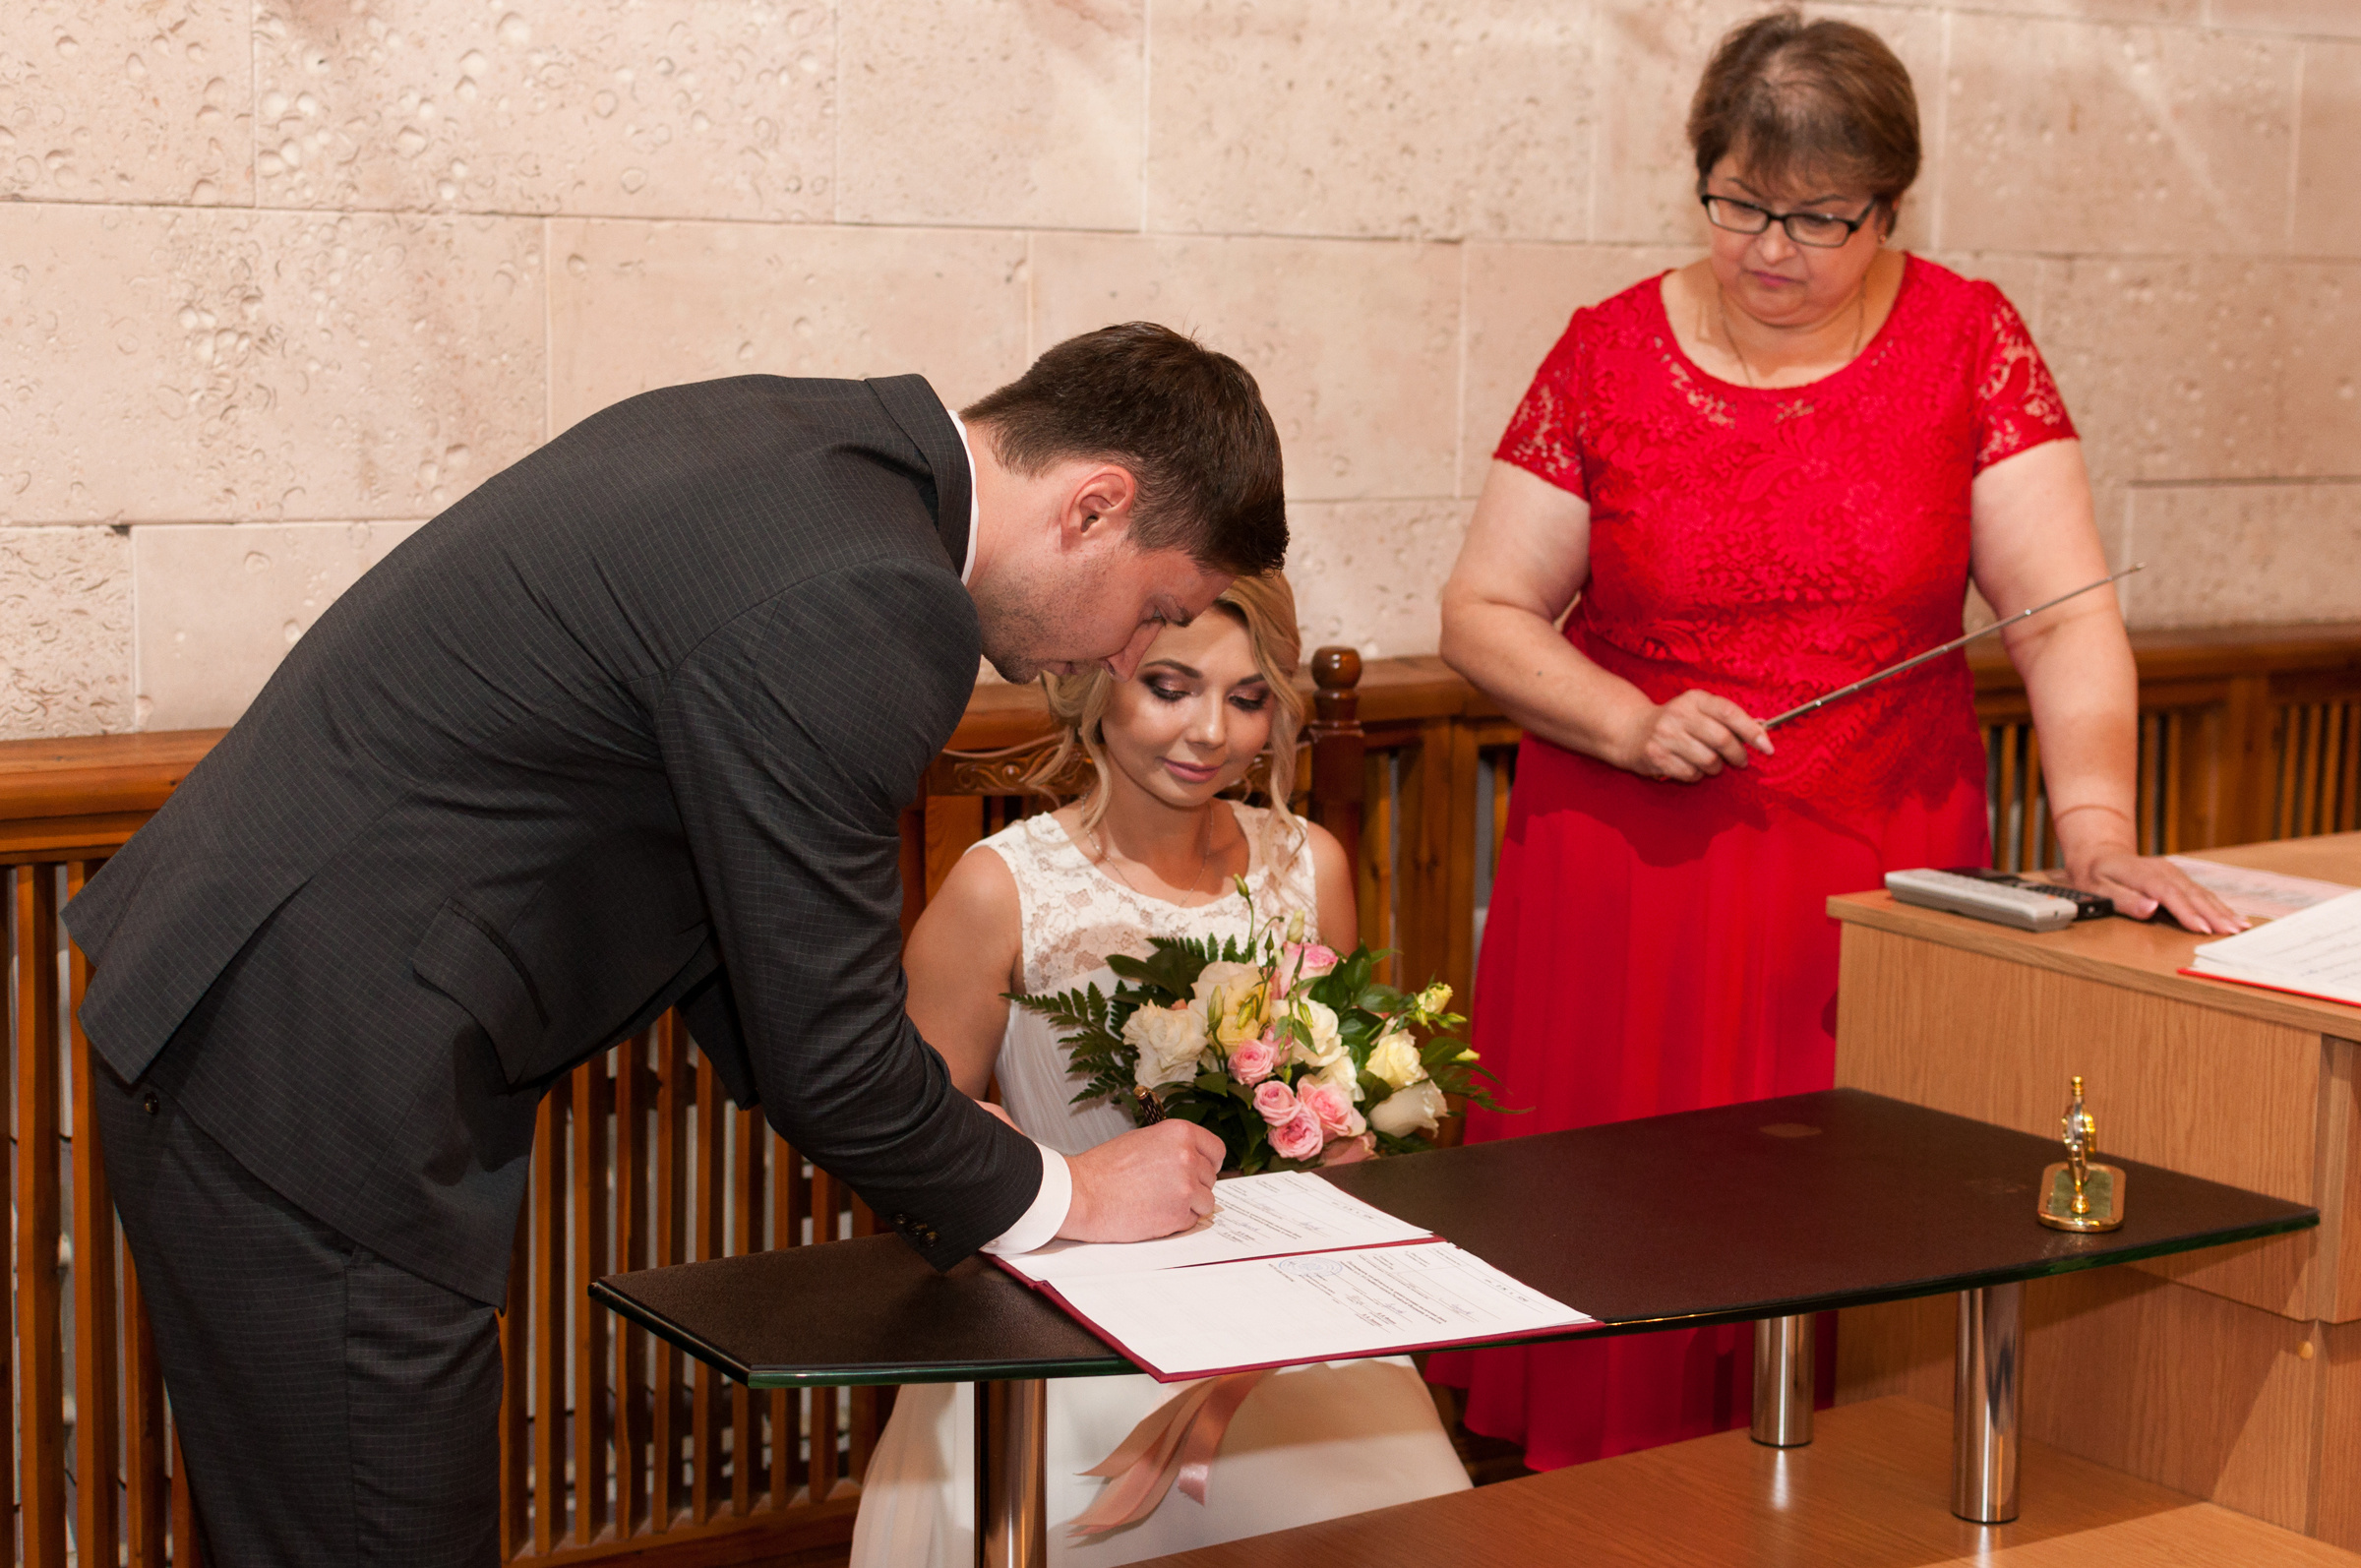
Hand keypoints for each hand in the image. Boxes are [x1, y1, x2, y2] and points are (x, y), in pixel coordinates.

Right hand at [1057, 1120, 1222, 1242]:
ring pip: (1206, 1201)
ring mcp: (1186, 1188)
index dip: (1209, 1163)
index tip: (1202, 1170)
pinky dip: (1177, 1220)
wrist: (1083, 1194)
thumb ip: (1174, 1147)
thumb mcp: (1144, 1140)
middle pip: (1211, 1178)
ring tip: (1160, 1201)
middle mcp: (1188, 1157)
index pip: (1217, 1150)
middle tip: (1167, 1188)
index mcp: (1180, 1133)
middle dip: (1195, 1184)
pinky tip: (1154, 1213)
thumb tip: (1194, 1159)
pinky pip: (1192, 1220)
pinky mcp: (1178, 1215)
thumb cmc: (1105, 1168)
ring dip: (1189, 1204)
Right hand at [1613, 689, 1773, 781]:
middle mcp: (1679, 714)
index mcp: (1694, 699)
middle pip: (1722, 740)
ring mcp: (1666, 736)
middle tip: (1741, 762)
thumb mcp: (1698, 710)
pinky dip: (1697, 775)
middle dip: (1738, 755)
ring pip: (1708, 761)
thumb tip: (1762, 730)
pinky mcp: (1656, 756)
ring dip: (1716, 768)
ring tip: (1711, 763)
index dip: (1752, 731)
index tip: (1767, 747)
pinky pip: (1691, 773)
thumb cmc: (1676, 722)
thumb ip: (1727, 718)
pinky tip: (1691, 767)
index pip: (1729, 713)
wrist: (1631, 730)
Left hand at [2067, 847, 2246, 934]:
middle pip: (2191, 893)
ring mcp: (2172, 871)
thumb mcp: (2097, 888)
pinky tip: (2232, 916)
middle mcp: (2162, 870)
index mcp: (2142, 873)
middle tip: (2231, 931)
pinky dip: (2217, 905)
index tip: (2202, 929)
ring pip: (2200, 892)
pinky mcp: (2178, 877)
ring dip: (2221, 910)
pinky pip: (2200, 892)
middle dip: (2213, 914)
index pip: (2168, 893)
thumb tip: (2150, 908)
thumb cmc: (2094, 875)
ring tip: (2239, 926)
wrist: (2098, 852)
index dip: (2186, 911)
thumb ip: (2123, 899)